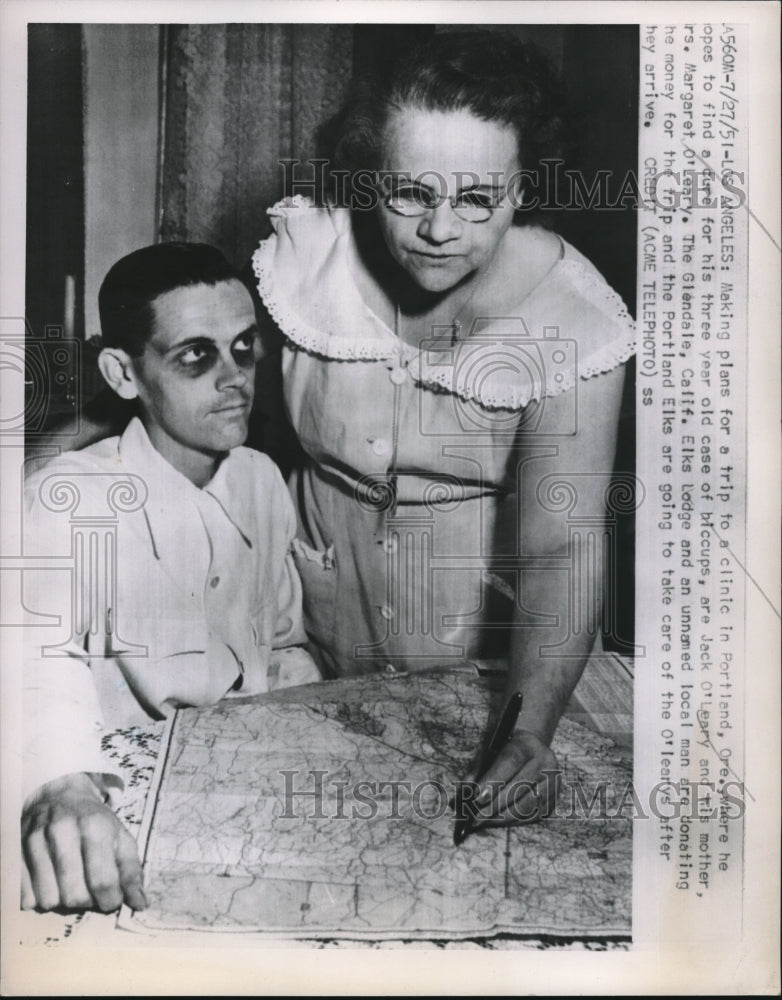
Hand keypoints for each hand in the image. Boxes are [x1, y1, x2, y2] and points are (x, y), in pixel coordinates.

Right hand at [21, 772, 146, 912]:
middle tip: (90, 888)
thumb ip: (131, 872)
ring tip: (70, 883)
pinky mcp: (15, 852)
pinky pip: (25, 898)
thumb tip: (140, 904)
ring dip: (62, 901)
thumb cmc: (95, 822)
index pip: (102, 881)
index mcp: (94, 826)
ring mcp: (34, 840)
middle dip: (87, 901)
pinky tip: (50, 881)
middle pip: (75, 895)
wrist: (61, 796)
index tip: (112, 899)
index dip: (110, 900)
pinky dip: (39, 898)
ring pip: (49, 900)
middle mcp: (62, 831)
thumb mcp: (121, 839)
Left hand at [459, 731, 559, 827]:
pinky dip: (513, 822)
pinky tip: (496, 823)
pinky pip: (533, 816)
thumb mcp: (488, 753)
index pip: (510, 761)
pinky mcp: (554, 799)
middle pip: (520, 786)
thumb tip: (456, 801)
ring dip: (502, 817)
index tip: (476, 797)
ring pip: (527, 805)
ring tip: (482, 823)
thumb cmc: (502, 751)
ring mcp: (554, 781)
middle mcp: (546, 761)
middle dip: (495, 805)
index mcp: (527, 743)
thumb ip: (474, 773)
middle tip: (474, 818)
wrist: (530, 749)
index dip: (494, 780)